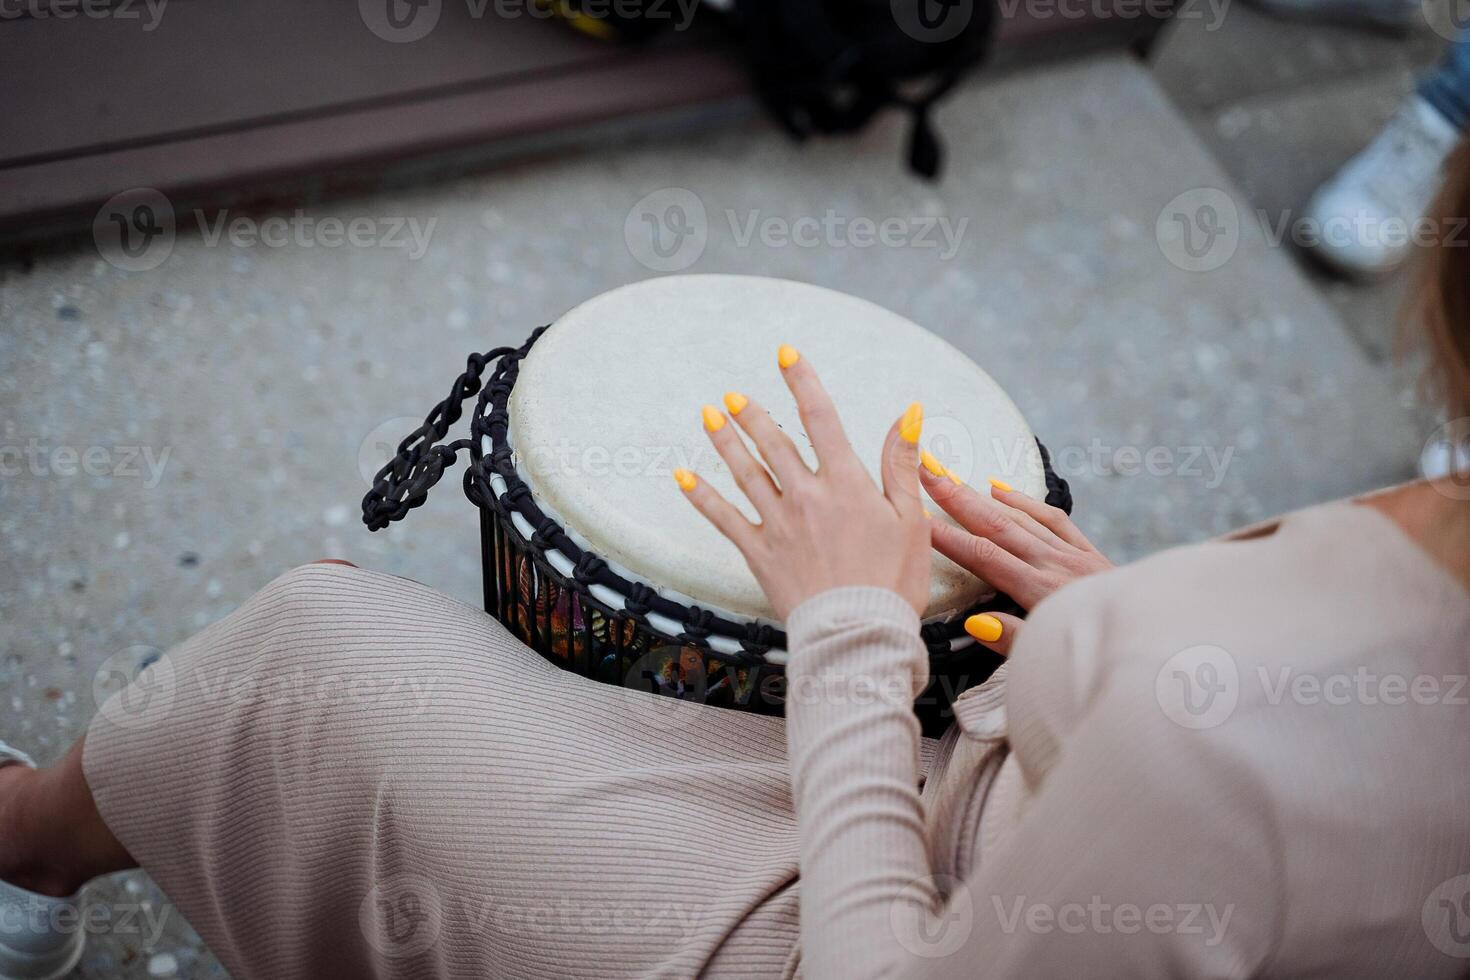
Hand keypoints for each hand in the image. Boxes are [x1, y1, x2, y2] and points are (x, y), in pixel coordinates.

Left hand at [675, 346, 931, 620]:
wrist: (858, 636)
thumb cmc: (893, 582)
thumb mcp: (911, 518)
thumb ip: (901, 462)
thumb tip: (907, 411)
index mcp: (846, 483)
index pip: (822, 418)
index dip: (803, 381)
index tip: (786, 353)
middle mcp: (807, 495)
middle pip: (774, 442)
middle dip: (751, 414)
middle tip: (731, 395)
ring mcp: (778, 524)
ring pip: (745, 472)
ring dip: (724, 441)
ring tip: (707, 416)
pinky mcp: (759, 553)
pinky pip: (723, 518)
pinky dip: (701, 496)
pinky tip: (681, 476)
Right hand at [919, 463, 1111, 651]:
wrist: (1164, 640)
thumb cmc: (1103, 656)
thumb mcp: (1053, 660)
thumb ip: (1015, 641)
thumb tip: (976, 621)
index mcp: (1042, 593)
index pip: (984, 558)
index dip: (947, 538)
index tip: (916, 519)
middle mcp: (1056, 567)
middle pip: (997, 526)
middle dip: (958, 499)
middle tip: (927, 471)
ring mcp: (1074, 557)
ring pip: (1021, 519)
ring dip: (982, 497)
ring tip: (951, 477)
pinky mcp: (1091, 556)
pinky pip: (1054, 521)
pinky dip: (1026, 504)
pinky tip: (1002, 490)